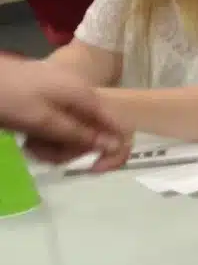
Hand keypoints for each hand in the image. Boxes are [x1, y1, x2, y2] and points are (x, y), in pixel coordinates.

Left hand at [0, 58, 130, 170]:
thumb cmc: (9, 98)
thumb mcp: (45, 122)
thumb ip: (82, 135)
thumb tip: (116, 146)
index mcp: (86, 96)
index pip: (120, 128)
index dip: (114, 152)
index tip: (94, 169)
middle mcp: (81, 95)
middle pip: (96, 134)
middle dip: (74, 151)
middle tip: (47, 156)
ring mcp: (65, 96)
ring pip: (77, 133)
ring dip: (58, 147)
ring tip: (33, 147)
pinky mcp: (50, 100)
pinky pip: (61, 125)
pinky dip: (49, 138)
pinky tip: (31, 140)